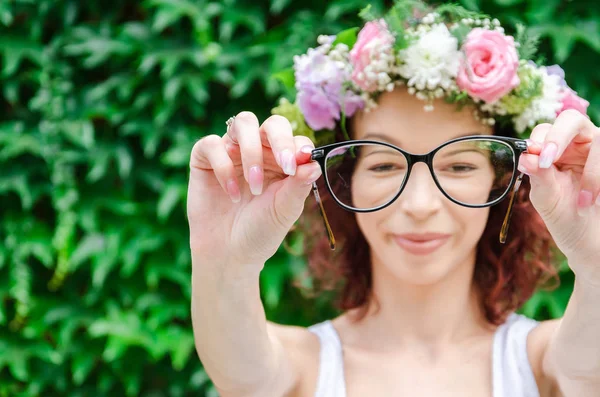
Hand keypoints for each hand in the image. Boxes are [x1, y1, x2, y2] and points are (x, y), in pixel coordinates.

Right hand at [187, 112, 321, 267]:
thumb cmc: (260, 231)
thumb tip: (314, 163)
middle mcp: (259, 150)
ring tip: (255, 185)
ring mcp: (231, 151)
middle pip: (273, 124)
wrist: (228, 253)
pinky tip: (232, 194)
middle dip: (280, 140)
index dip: (298, 146)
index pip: (295, 138)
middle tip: (285, 165)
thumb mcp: (284, 210)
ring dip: (252, 152)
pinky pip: (212, 144)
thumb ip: (298, 185)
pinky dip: (223, 167)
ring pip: (243, 123)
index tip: (299, 164)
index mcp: (283, 160)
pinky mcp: (205, 158)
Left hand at [518, 109, 599, 280]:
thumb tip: (525, 156)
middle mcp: (581, 145)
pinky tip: (594, 202)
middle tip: (549, 161)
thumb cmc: (567, 219)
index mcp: (557, 151)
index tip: (538, 162)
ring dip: (591, 172)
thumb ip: (538, 177)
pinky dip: (599, 179)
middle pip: (572, 120)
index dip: (542, 140)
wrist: (591, 244)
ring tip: (584, 202)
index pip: (546, 129)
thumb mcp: (548, 199)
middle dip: (559, 136)